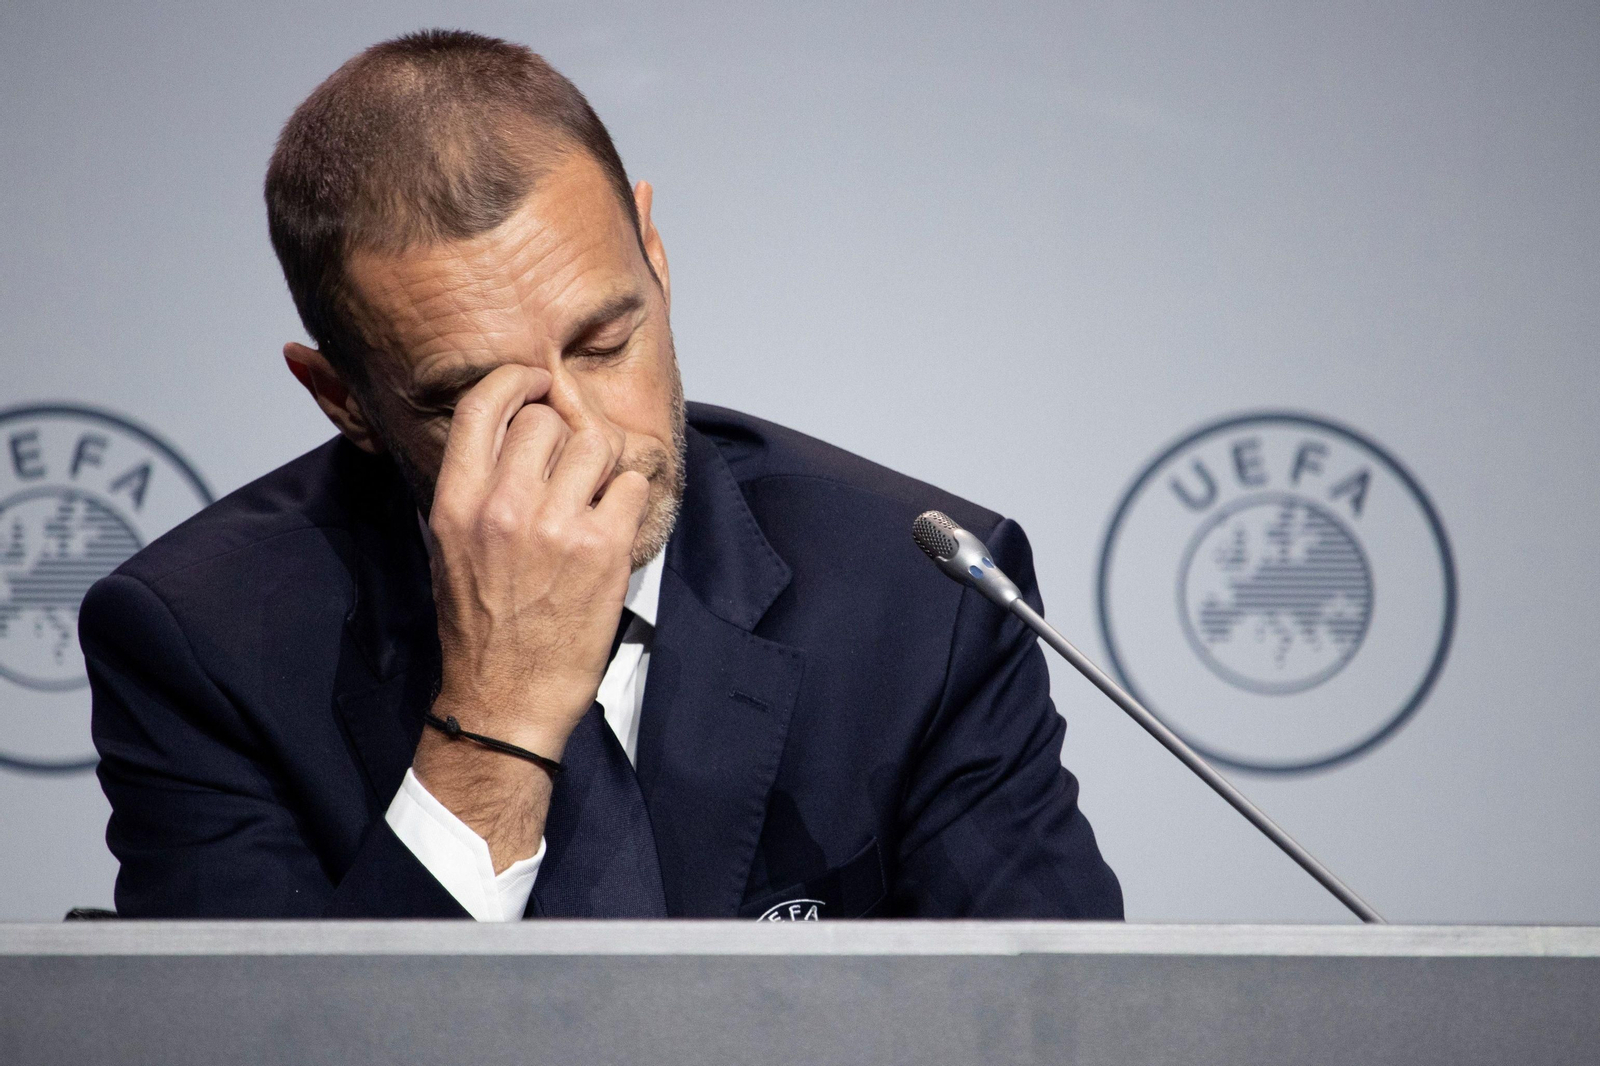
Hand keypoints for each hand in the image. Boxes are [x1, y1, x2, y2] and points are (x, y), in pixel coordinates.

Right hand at [411, 364, 650, 866]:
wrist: (505, 699)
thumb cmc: (480, 626)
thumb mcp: (449, 546)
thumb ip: (475, 485)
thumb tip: (510, 428)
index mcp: (456, 501)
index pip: (484, 403)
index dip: (519, 381)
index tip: (538, 386)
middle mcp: (503, 506)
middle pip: (549, 418)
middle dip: (567, 433)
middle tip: (572, 465)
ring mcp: (556, 526)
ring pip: (598, 443)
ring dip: (604, 463)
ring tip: (595, 495)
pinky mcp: (603, 550)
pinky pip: (631, 484)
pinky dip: (630, 498)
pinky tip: (614, 525)